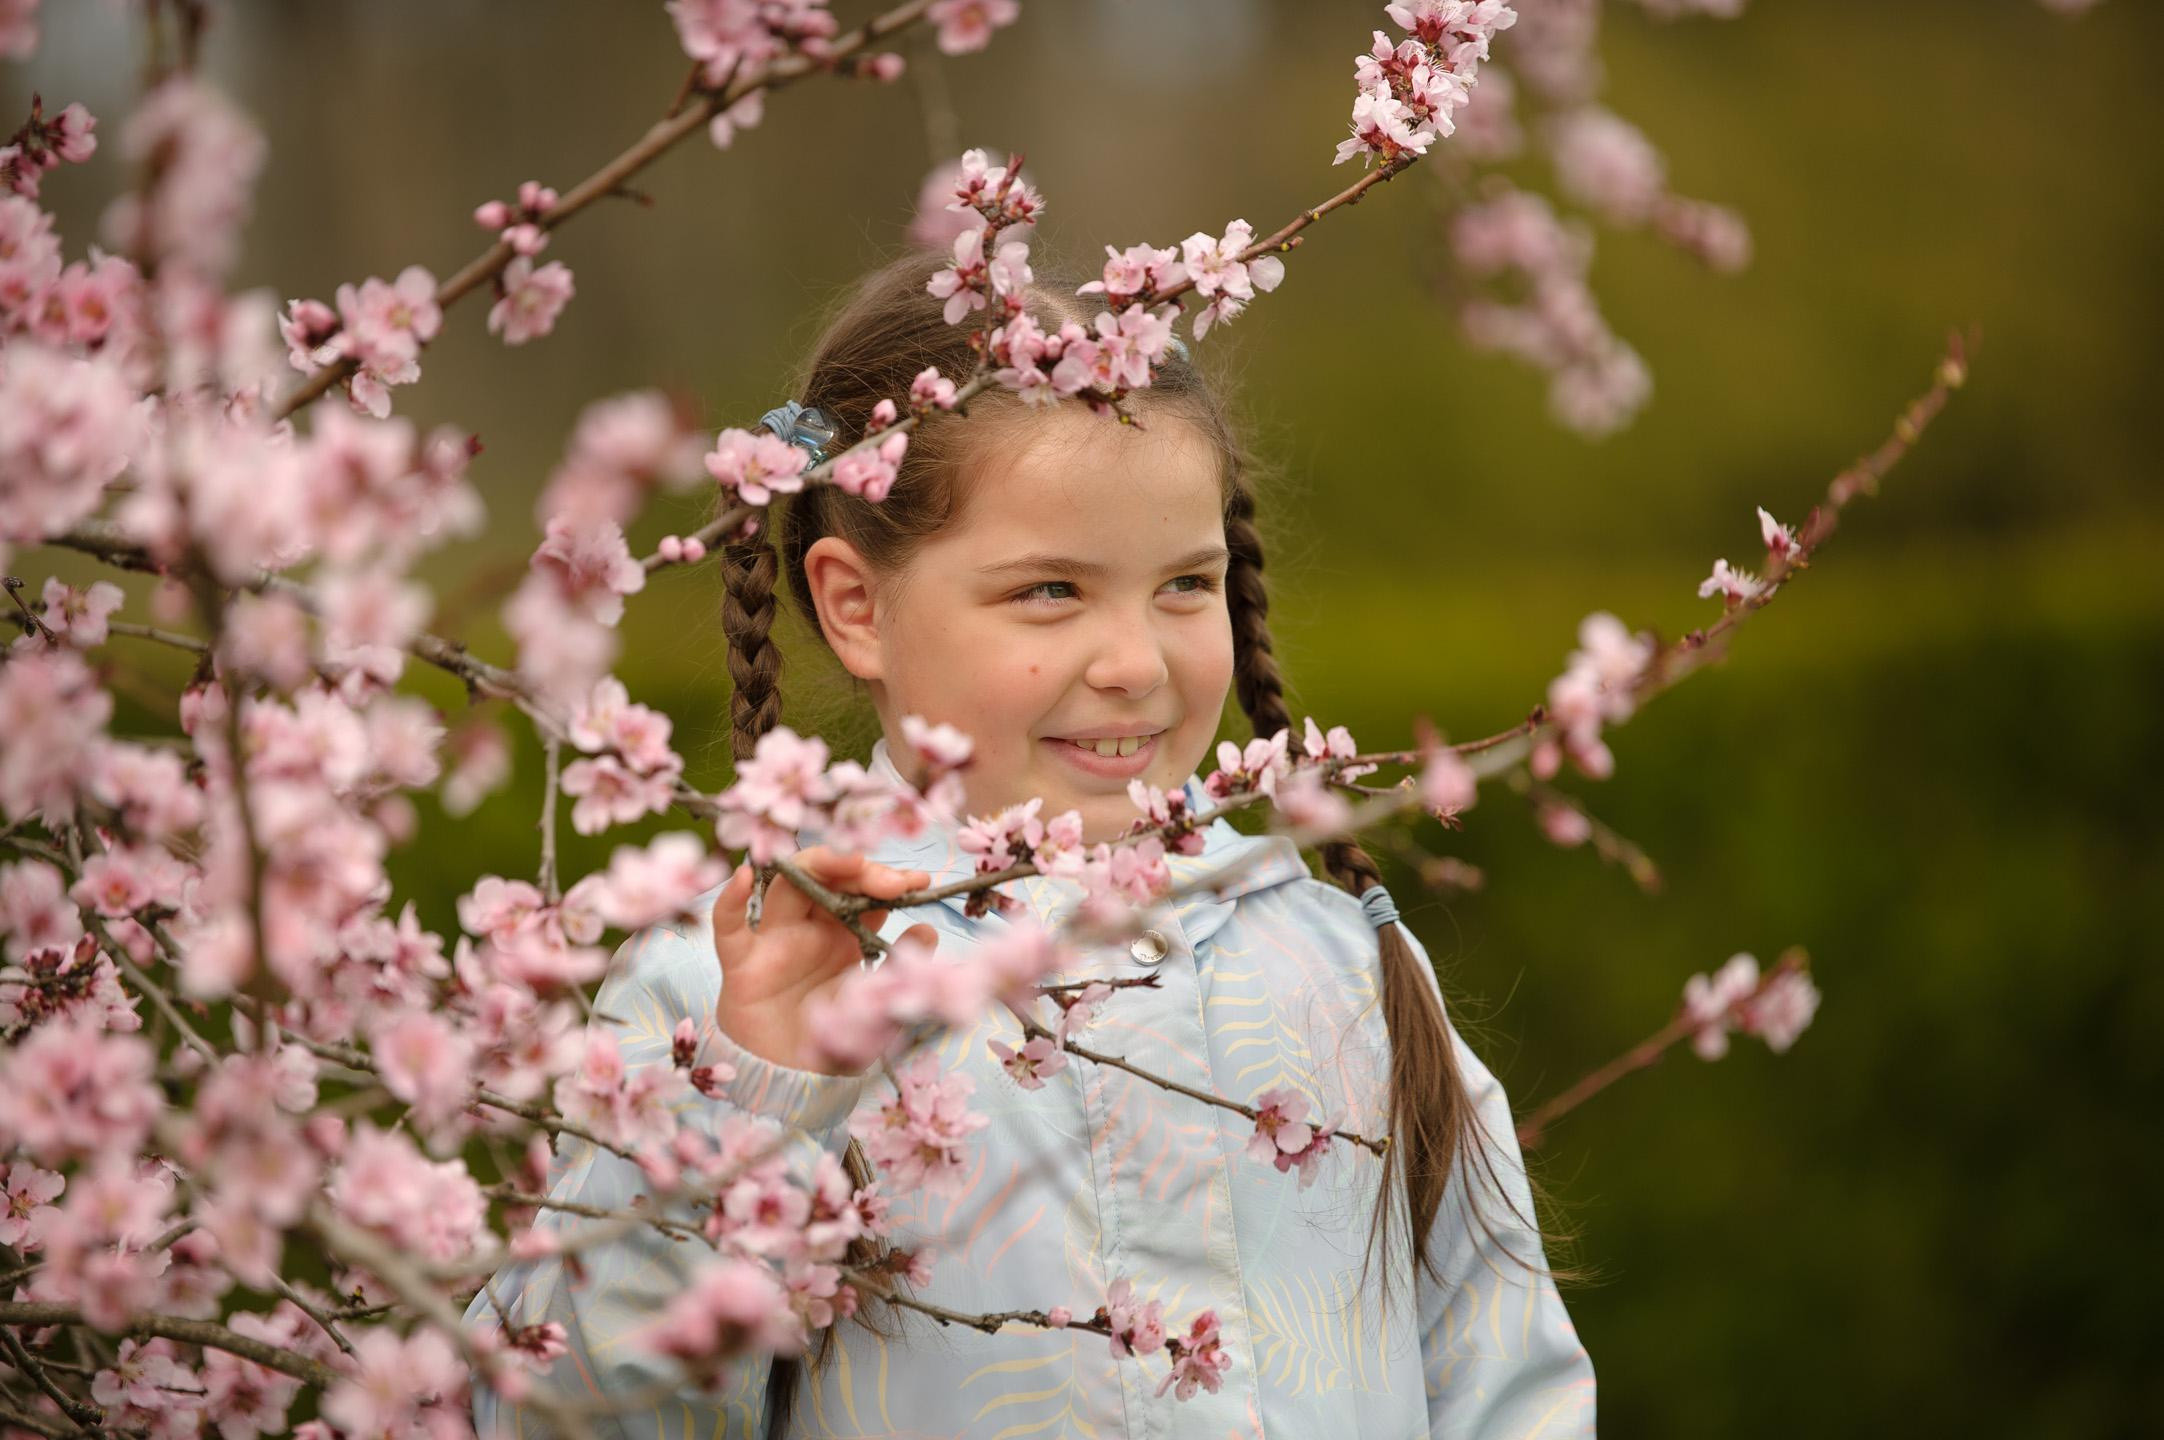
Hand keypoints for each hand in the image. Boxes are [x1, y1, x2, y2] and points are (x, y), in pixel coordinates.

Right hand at [709, 845, 935, 1075]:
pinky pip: (728, 927)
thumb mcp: (876, 1006)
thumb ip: (899, 969)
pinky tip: (742, 877)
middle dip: (861, 871)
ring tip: (848, 861)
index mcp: (844, 936)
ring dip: (815, 866)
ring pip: (785, 887)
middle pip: (827, 879)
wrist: (789, 1083)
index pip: (864, 892)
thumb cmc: (831, 1042)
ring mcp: (773, 941)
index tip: (919, 882)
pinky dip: (730, 901)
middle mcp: (809, 930)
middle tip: (893, 882)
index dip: (890, 881)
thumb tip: (927, 929)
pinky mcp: (741, 963)